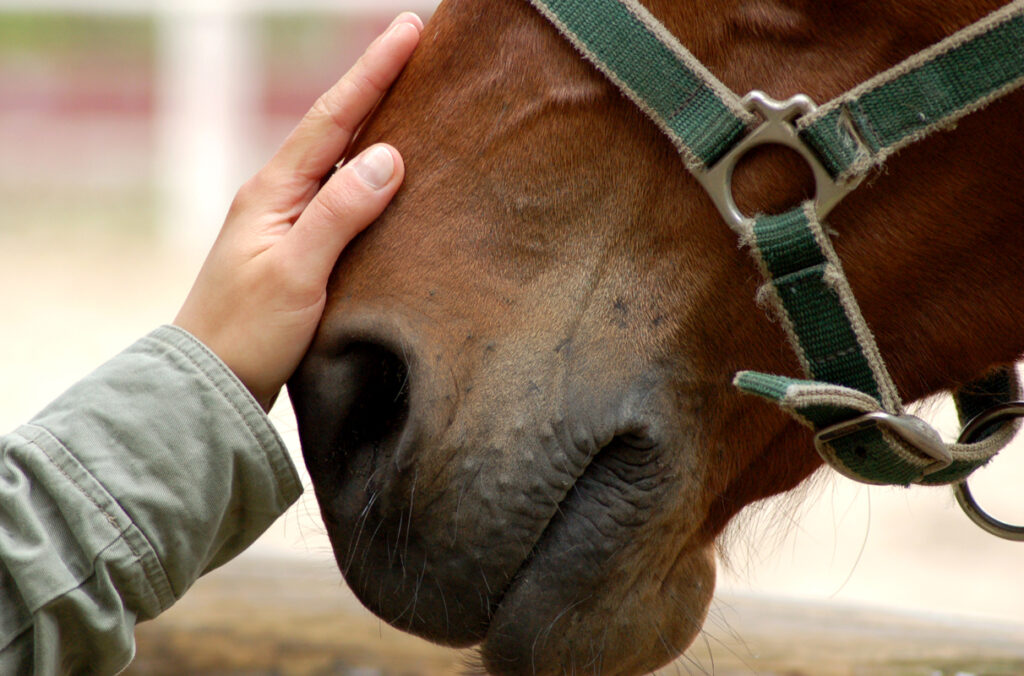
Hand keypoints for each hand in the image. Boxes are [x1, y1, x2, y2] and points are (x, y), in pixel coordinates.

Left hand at [174, 12, 422, 409]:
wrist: (210, 385)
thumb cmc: (247, 333)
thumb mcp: (296, 272)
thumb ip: (340, 213)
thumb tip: (389, 155)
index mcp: (273, 192)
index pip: (333, 119)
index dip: (372, 72)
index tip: (408, 30)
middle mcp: (279, 197)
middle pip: (336, 128)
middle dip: (376, 85)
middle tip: (415, 46)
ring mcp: (287, 223)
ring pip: (340, 161)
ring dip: (375, 125)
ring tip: (414, 97)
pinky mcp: (299, 250)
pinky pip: (342, 197)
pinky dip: (370, 175)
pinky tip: (392, 175)